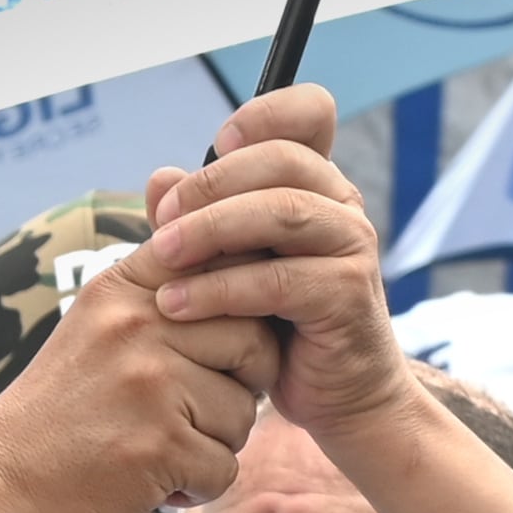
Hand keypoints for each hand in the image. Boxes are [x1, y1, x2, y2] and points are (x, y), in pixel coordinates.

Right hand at [0, 207, 280, 512]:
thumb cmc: (61, 412)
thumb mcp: (98, 327)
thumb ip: (159, 293)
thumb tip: (225, 252)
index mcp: (124, 289)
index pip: (224, 267)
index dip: (245, 312)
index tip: (219, 348)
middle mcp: (138, 325)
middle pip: (255, 344)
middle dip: (240, 388)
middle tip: (190, 413)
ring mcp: (149, 384)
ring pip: (244, 413)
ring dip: (213, 445)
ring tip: (157, 447)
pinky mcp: (159, 445)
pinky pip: (224, 468)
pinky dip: (195, 488)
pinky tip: (150, 480)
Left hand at [142, 87, 419, 450]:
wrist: (340, 399)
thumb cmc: (284, 328)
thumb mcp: (233, 265)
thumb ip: (199, 219)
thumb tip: (159, 178)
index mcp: (318, 185)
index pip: (310, 113)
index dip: (265, 113)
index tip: (218, 142)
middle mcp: (343, 206)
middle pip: (281, 159)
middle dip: (211, 184)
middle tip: (161, 221)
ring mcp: (352, 247)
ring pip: (281, 212)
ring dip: (210, 229)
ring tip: (161, 256)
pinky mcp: (347, 296)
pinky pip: (277, 279)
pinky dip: (220, 288)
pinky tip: (178, 303)